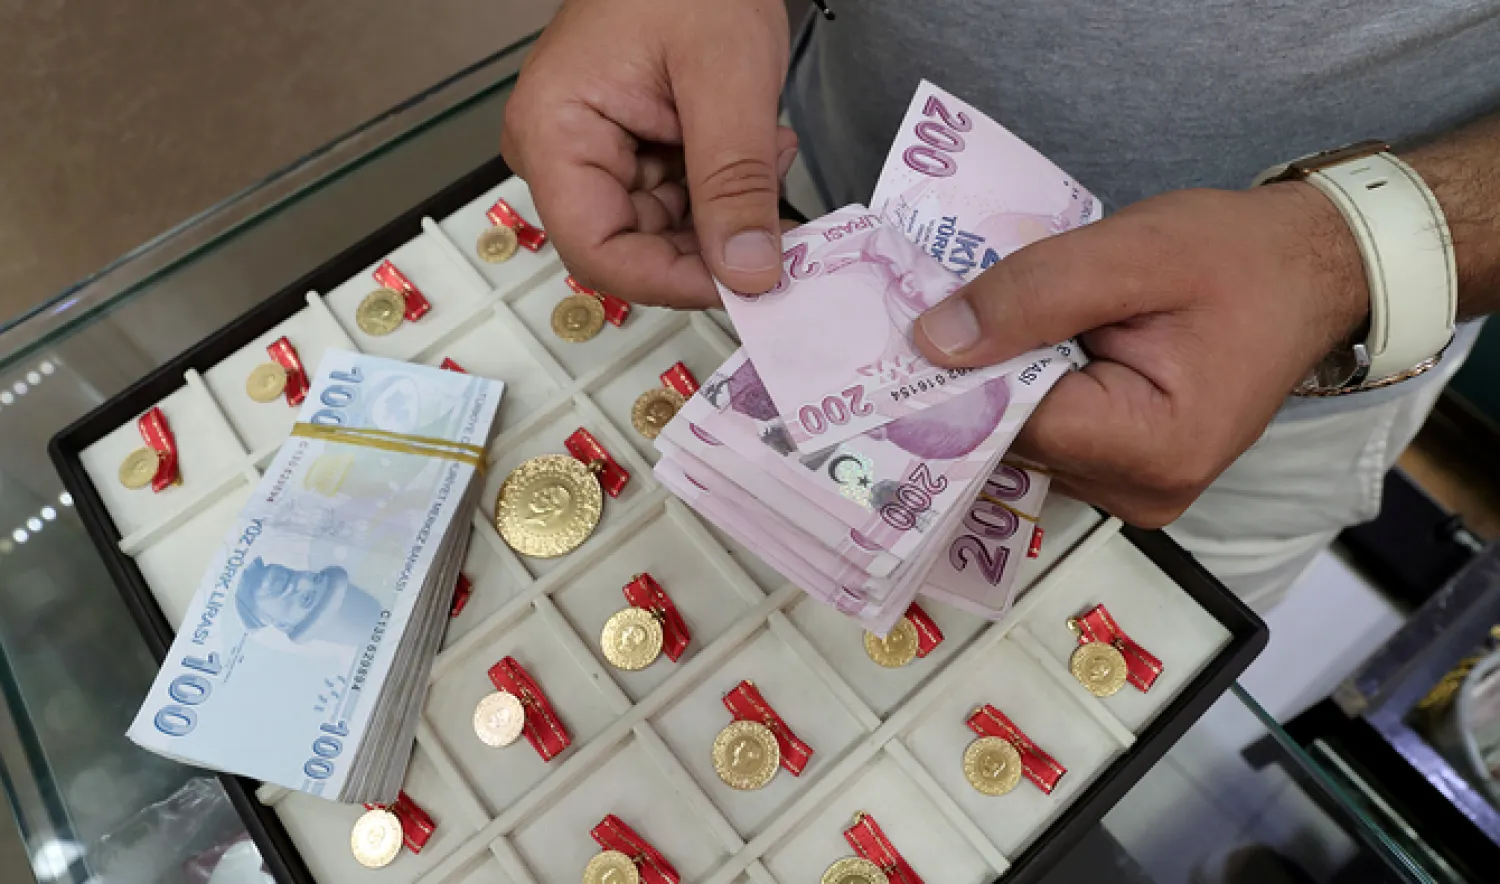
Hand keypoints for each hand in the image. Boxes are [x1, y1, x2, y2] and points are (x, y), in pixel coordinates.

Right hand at [501, 0, 795, 307]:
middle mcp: (560, 153)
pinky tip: (756, 151)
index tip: (745, 283)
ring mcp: (593, 152)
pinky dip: (725, 189)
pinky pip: (676, 199)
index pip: (599, 252)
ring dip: (728, 212)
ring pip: (663, 230)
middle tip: (781, 222)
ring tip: (770, 156)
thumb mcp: (727, 80)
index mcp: (554, 134)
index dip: (673, 282)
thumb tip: (747, 273)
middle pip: (633, 247)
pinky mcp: (627, 149)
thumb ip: (735, 183)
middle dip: (714, 243)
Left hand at [913, 184, 1369, 527]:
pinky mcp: (1124, 474)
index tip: (905, 327)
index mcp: (1153, 448)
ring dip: (999, 383)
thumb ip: (1032, 294)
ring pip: (1023, 440)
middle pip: (1012, 440)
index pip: (1014, 423)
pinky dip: (1028, 390)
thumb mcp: (1134, 252)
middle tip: (929, 312)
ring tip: (985, 320)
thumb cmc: (1238, 258)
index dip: (958, 376)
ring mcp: (1132, 492)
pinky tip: (1021, 345)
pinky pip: (1049, 436)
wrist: (1310, 273)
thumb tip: (932, 341)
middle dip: (973, 378)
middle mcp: (1141, 493)